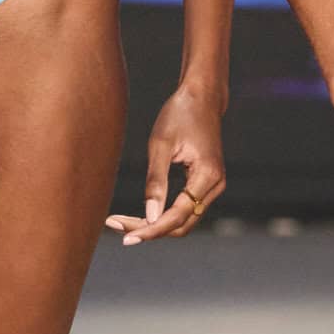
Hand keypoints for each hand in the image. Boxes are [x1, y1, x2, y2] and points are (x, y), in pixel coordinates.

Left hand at [105, 82, 225, 244]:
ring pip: (184, 220)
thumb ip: (156, 183)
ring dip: (156, 225)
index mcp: (207, 175)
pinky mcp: (207, 184)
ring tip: (124, 222)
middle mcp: (216, 185)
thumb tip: (150, 217)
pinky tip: (141, 214)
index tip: (124, 235)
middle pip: (182, 224)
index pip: (178, 215)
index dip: (151, 229)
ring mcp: (214, 186)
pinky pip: (186, 209)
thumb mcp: (160, 145)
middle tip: (117, 226)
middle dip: (151, 230)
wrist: (201, 97)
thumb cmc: (179, 115)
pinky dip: (164, 215)